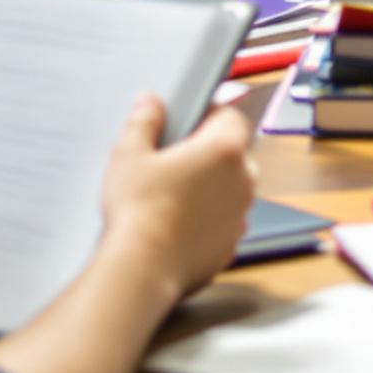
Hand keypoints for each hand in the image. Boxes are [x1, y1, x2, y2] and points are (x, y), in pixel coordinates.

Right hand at [100, 94, 257, 304]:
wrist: (142, 269)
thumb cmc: (138, 212)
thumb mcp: (129, 154)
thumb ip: (143, 121)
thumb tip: (150, 103)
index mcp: (225, 149)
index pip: (230, 115)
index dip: (208, 114)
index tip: (187, 120)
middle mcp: (243, 180)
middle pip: (231, 153)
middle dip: (206, 152)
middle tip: (171, 159)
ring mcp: (241, 215)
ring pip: (228, 189)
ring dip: (208, 187)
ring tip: (170, 193)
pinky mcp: (231, 244)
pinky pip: (222, 221)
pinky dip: (206, 219)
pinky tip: (176, 223)